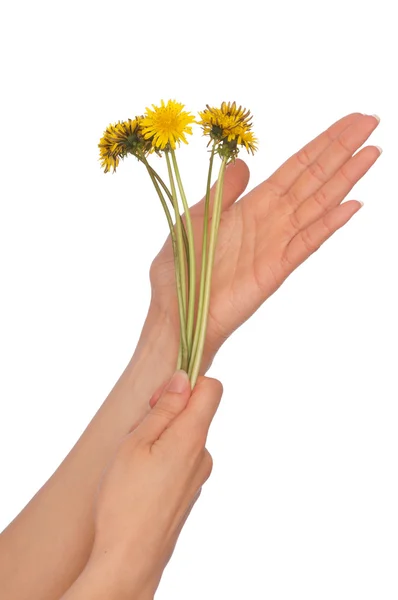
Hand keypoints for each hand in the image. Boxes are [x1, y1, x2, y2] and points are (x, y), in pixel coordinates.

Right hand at [78, 372, 221, 599]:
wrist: (130, 560)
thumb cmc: (125, 500)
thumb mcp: (136, 443)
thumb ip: (164, 408)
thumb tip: (183, 378)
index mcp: (193, 438)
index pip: (212, 389)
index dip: (186, 383)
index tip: (159, 399)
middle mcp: (204, 455)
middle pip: (194, 414)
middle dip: (166, 414)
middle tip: (135, 436)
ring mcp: (198, 476)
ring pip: (184, 439)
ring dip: (161, 439)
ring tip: (133, 464)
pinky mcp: (188, 492)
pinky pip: (180, 461)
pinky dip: (162, 460)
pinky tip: (140, 482)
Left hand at [150, 113, 380, 368]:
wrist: (174, 313)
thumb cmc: (179, 269)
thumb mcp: (195, 218)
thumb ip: (223, 191)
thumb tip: (243, 163)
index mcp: (252, 205)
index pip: (296, 167)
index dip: (322, 143)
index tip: (350, 121)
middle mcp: (271, 220)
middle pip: (314, 178)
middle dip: (342, 150)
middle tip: (371, 123)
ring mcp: (276, 244)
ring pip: (317, 205)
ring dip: (345, 180)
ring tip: (372, 154)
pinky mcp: (276, 270)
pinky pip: (306, 243)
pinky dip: (329, 224)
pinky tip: (352, 205)